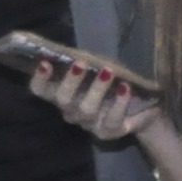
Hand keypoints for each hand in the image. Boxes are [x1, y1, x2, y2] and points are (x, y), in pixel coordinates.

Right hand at [28, 52, 161, 142]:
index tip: (45, 63)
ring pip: (87, 109)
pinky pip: (112, 120)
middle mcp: (71, 111)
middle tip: (80, 64)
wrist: (142, 107)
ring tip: (108, 71)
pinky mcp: (109, 132)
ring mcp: (89, 123)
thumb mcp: (97, 68)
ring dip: (97, 89)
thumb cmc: (112, 83)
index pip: (41, 90)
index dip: (39, 79)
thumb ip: (84, 61)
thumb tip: (71, 48)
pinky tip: (125, 88)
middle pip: (63, 99)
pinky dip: (119, 103)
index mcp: (62, 94)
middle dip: (71, 81)